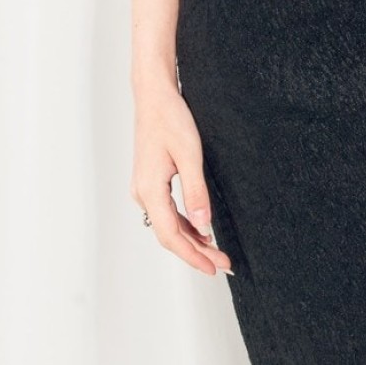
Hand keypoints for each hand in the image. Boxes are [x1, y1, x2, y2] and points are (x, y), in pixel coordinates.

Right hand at [130, 86, 233, 276]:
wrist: (154, 96)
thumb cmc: (170, 118)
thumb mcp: (190, 154)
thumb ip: (196, 192)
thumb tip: (203, 225)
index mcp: (149, 189)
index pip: (171, 235)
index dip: (193, 255)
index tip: (214, 268)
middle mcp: (142, 193)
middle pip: (169, 234)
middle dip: (196, 252)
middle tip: (223, 264)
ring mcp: (144, 188)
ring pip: (168, 225)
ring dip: (191, 240)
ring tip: (216, 252)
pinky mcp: (150, 181)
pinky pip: (167, 212)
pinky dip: (184, 224)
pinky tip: (201, 229)